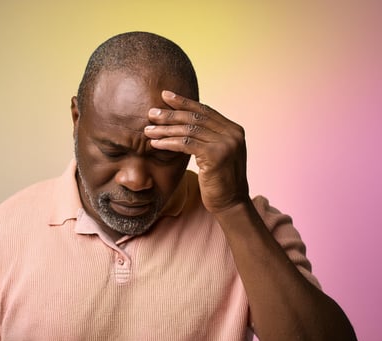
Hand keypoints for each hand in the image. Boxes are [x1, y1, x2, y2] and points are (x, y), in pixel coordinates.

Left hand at [144, 90, 249, 213]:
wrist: (230, 204)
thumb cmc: (219, 181)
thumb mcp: (216, 153)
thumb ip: (208, 137)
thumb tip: (184, 121)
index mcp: (233, 129)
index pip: (205, 110)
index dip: (184, 102)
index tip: (166, 96)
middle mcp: (232, 134)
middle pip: (195, 118)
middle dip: (171, 114)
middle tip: (151, 112)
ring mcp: (226, 144)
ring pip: (188, 130)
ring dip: (165, 129)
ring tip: (148, 130)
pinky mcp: (216, 155)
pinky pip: (186, 144)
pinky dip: (168, 143)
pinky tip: (155, 144)